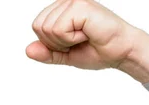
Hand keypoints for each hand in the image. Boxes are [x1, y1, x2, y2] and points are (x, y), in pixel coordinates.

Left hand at [26, 0, 148, 81]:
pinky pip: (59, 29)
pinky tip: (87, 34)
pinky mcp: (80, 5)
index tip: (71, 43)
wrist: (120, 52)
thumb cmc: (98, 51)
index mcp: (61, 9)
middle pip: (38, 27)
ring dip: (65, 41)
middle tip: (78, 41)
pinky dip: (71, 39)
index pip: (37, 27)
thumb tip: (27, 50)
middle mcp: (66, 2)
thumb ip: (46, 53)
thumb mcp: (65, 56)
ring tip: (84, 36)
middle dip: (56, 43)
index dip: (51, 43)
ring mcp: (73, 1)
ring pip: (47, 28)